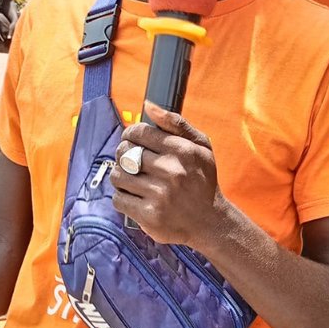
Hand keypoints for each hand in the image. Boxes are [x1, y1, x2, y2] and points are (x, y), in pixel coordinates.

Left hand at [109, 102, 225, 249]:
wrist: (210, 222)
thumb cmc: (203, 180)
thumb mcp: (201, 146)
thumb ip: (176, 123)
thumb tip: (148, 105)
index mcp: (182, 150)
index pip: (139, 133)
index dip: (130, 134)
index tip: (131, 140)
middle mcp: (171, 171)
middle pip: (124, 153)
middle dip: (123, 155)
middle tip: (131, 161)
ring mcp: (159, 195)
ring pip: (118, 176)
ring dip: (121, 176)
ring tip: (132, 179)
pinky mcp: (149, 216)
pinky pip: (118, 199)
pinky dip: (121, 197)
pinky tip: (134, 196)